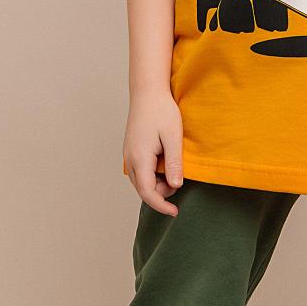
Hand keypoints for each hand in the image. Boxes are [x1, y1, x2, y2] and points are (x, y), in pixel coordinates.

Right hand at [123, 89, 184, 214]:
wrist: (147, 93)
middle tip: (178, 180)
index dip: (161, 205)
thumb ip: (173, 163)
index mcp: (140, 158)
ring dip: (156, 185)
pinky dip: (152, 176)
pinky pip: (140, 172)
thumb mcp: (173, 137)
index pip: (148, 193)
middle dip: (161, 194)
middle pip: (143, 190)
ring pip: (140, 182)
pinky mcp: (131, 151)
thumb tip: (175, 187)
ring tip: (172, 169)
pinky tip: (163, 164)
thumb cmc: (162, 111)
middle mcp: (130, 160)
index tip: (175, 212)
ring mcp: (128, 155)